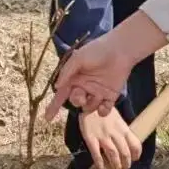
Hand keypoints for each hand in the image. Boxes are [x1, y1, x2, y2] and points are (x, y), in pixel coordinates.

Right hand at [46, 13, 165, 118]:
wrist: (120, 50)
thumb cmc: (97, 51)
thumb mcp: (78, 58)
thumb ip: (66, 72)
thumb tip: (56, 87)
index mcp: (74, 78)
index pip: (62, 94)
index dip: (54, 106)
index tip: (47, 118)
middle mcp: (84, 87)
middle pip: (75, 101)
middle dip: (76, 101)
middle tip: (81, 97)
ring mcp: (97, 92)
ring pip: (89, 107)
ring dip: (91, 104)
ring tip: (97, 93)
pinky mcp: (110, 96)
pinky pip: (103, 110)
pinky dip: (103, 111)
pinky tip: (104, 106)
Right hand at [77, 104, 142, 168]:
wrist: (89, 100)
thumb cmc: (103, 111)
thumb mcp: (118, 118)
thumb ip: (122, 131)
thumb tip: (126, 144)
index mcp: (123, 128)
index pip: (135, 144)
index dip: (136, 155)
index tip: (134, 160)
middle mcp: (115, 133)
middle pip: (125, 153)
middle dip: (126, 165)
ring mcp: (102, 136)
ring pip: (113, 154)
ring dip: (116, 166)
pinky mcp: (90, 137)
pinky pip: (96, 152)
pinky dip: (99, 162)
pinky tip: (100, 167)